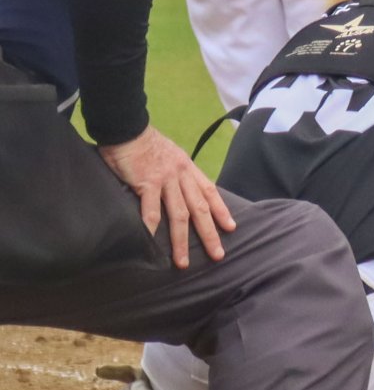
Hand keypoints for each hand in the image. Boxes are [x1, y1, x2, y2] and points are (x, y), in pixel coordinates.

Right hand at [98, 126, 233, 267]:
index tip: (230, 228)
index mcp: (188, 168)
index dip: (221, 211)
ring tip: (183, 261)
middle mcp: (182, 175)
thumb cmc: (144, 143)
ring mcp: (166, 179)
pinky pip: (150, 209)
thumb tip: (176, 190)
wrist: (127, 127)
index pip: (210, 192)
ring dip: (181, 240)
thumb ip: (175, 173)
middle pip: (200, 209)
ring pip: (179, 214)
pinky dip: (152, 228)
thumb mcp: (169, 156)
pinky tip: (151, 244)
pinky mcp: (147, 182)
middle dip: (210, 233)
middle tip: (218, 254)